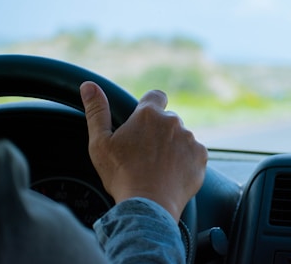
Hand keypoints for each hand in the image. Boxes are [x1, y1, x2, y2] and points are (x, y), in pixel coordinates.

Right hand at [80, 81, 206, 221]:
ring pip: (181, 137)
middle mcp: (173, 122)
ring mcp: (190, 139)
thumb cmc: (121, 175)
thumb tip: (89, 85)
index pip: (155, 96)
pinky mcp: (201, 156)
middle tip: (145, 154)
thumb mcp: (100, 143)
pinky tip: (172, 174)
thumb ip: (96, 111)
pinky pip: (194, 153)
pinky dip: (186, 161)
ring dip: (173, 146)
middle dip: (159, 132)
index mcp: (149, 115)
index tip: (144, 121)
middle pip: (167, 120)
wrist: (149, 205)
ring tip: (159, 167)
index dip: (150, 106)